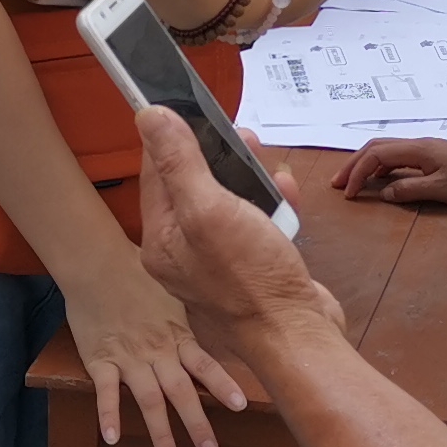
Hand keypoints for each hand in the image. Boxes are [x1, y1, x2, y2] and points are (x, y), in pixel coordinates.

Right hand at [60, 243, 250, 446]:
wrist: (98, 263)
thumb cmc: (137, 274)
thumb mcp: (172, 292)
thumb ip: (191, 314)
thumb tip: (222, 315)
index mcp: (177, 335)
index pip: (205, 364)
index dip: (223, 385)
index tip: (241, 406)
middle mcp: (158, 351)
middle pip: (181, 393)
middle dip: (197, 425)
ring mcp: (129, 358)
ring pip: (148, 401)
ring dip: (160, 433)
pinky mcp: (101, 360)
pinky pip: (105, 393)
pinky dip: (109, 416)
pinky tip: (113, 439)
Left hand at [133, 108, 341, 365]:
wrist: (297, 334)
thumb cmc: (250, 275)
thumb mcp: (210, 209)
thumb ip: (179, 162)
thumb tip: (149, 115)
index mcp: (162, 242)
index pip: (156, 176)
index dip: (174, 139)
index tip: (196, 112)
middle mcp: (184, 254)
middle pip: (195, 188)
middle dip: (219, 158)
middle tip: (244, 137)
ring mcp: (220, 264)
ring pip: (229, 204)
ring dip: (250, 179)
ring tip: (268, 163)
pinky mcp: (254, 269)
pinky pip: (257, 225)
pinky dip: (272, 206)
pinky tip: (287, 193)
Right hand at [336, 131, 446, 205]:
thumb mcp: (442, 190)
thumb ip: (410, 190)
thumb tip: (383, 193)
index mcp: (417, 149)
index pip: (376, 155)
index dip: (357, 173)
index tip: (348, 193)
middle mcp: (417, 144)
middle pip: (375, 147)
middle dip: (353, 164)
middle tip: (336, 184)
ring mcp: (424, 148)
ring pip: (385, 150)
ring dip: (365, 164)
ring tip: (351, 182)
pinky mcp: (431, 155)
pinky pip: (397, 156)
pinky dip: (381, 166)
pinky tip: (379, 179)